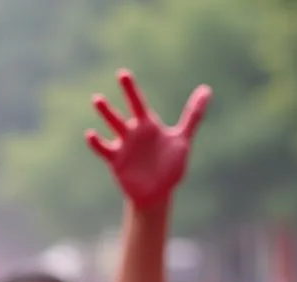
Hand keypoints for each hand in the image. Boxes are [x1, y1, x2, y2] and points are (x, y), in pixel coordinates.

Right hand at [86, 69, 210, 208]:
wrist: (158, 193)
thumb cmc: (170, 167)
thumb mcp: (183, 139)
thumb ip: (193, 115)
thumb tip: (206, 89)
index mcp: (148, 126)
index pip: (138, 103)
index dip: (130, 89)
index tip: (122, 74)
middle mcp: (134, 133)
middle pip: (124, 112)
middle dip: (120, 97)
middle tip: (113, 81)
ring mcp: (124, 146)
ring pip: (113, 126)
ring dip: (106, 114)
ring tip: (98, 99)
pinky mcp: (116, 161)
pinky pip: (104, 149)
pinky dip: (97, 143)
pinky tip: (90, 134)